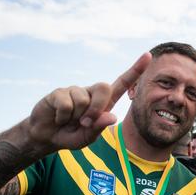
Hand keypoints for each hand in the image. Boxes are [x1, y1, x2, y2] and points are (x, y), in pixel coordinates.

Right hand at [26, 52, 151, 151]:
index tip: (148, 55)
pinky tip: (58, 118)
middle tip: (84, 122)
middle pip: (104, 87)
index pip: (122, 84)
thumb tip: (111, 116)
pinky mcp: (59, 93)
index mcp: (104, 103)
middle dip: (97, 107)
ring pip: (83, 99)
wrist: (46, 137)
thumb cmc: (71, 135)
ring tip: (68, 121)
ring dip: (76, 116)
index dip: (135, 70)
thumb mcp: (87, 138)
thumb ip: (98, 129)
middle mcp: (91, 93)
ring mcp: (75, 91)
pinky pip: (66, 103)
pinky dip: (62, 117)